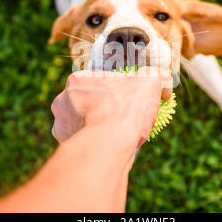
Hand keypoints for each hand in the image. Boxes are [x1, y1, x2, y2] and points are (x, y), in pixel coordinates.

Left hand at [51, 66, 171, 146]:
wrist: (109, 144)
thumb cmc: (126, 110)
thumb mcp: (149, 83)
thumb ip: (153, 75)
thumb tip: (161, 78)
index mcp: (77, 80)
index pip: (94, 83)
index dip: (110, 92)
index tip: (123, 101)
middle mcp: (62, 100)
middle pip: (84, 103)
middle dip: (98, 110)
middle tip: (118, 119)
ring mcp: (60, 123)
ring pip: (78, 123)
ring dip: (92, 127)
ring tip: (113, 135)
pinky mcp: (63, 144)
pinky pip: (77, 141)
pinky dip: (89, 143)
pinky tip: (104, 146)